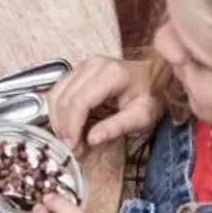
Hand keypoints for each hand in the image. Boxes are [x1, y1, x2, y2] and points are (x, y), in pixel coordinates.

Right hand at [48, 55, 163, 147]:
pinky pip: (58, 90)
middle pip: (65, 98)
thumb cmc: (151, 96)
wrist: (155, 77)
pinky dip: (57, 110)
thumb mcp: (143, 116)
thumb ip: (118, 127)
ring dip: (57, 119)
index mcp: (111, 74)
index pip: (79, 102)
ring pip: (56, 94)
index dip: (72, 126)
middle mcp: (93, 65)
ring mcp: (83, 65)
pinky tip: (65, 124)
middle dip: (64, 126)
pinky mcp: (78, 69)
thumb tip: (91, 140)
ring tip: (68, 137)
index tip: (74, 146)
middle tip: (72, 146)